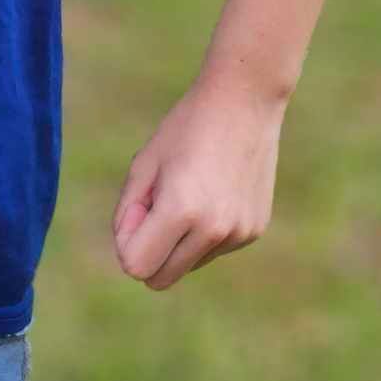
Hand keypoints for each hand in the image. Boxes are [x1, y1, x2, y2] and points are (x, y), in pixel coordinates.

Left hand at [111, 76, 284, 290]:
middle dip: (149, 252)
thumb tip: (129, 253)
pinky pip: (214, 249)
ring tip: (190, 190)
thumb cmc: (187, 127)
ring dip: (179, 241)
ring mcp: (238, 234)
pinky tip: (215, 190)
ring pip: (188, 265)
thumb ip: (128, 211)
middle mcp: (213, 230)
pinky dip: (205, 231)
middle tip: (155, 205)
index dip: (126, 240)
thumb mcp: (145, 162)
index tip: (136, 207)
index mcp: (181, 210)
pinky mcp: (254, 231)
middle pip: (161, 279)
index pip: (135, 266)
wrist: (244, 101)